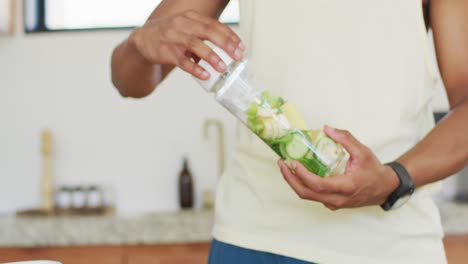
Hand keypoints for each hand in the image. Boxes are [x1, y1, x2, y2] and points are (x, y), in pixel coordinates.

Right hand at [129, 10, 243, 79]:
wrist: (143, 39)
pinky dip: (195, 68)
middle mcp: (182, 25)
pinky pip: (182, 61)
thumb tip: (228, 49)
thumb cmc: (171, 34)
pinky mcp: (165, 52)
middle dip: (225, 44)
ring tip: (223, 67)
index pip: (215, 25)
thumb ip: (205, 36)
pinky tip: (205, 75)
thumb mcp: (188, 28)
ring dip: (211, 56)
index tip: (241, 47)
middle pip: (208, 32)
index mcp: (191, 17)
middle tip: (237, 56)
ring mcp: (173, 38)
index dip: (230, 36)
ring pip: (195, 45)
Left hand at [278, 126, 399, 209]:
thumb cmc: (374, 171)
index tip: (293, 163)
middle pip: (306, 193)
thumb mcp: (363, 152)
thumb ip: (346, 139)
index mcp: (346, 186)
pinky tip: (297, 173)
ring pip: (307, 196)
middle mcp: (337, 199)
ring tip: (285, 167)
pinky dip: (302, 185)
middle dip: (290, 179)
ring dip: (294, 182)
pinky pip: (313, 196)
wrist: (384, 189)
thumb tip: (327, 128)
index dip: (303, 175)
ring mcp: (334, 203)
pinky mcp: (331, 203)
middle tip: (281, 164)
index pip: (318, 185)